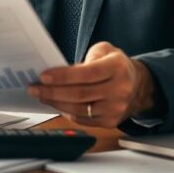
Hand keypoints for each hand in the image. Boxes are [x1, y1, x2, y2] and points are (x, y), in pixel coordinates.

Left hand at [27, 41, 155, 127]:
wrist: (139, 86)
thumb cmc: (117, 66)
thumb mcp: (105, 51)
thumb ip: (85, 58)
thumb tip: (61, 72)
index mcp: (117, 68)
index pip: (86, 74)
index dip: (63, 76)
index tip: (43, 76)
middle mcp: (119, 90)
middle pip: (79, 94)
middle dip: (52, 91)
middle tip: (34, 87)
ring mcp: (115, 109)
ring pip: (78, 109)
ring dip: (55, 103)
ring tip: (41, 95)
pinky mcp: (110, 122)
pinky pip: (82, 119)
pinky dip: (66, 112)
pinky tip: (56, 104)